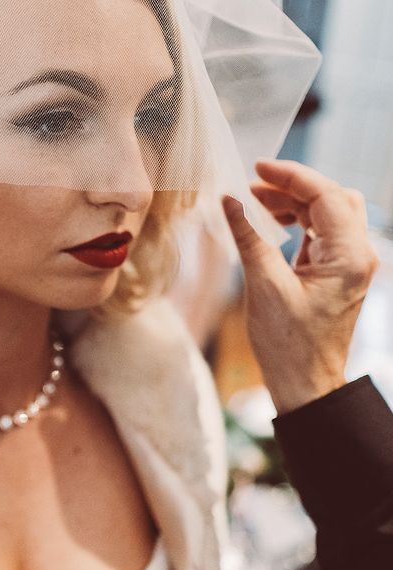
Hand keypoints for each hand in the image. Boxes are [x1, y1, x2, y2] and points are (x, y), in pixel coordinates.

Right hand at [222, 159, 378, 414]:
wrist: (304, 383)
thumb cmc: (287, 343)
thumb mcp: (263, 286)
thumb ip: (248, 237)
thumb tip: (230, 200)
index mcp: (349, 256)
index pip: (324, 196)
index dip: (290, 176)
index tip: (258, 167)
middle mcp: (358, 255)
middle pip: (333, 199)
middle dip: (294, 186)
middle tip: (254, 184)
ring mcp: (350, 264)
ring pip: (328, 214)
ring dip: (294, 203)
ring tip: (256, 201)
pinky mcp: (337, 273)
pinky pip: (322, 234)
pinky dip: (298, 223)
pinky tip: (272, 224)